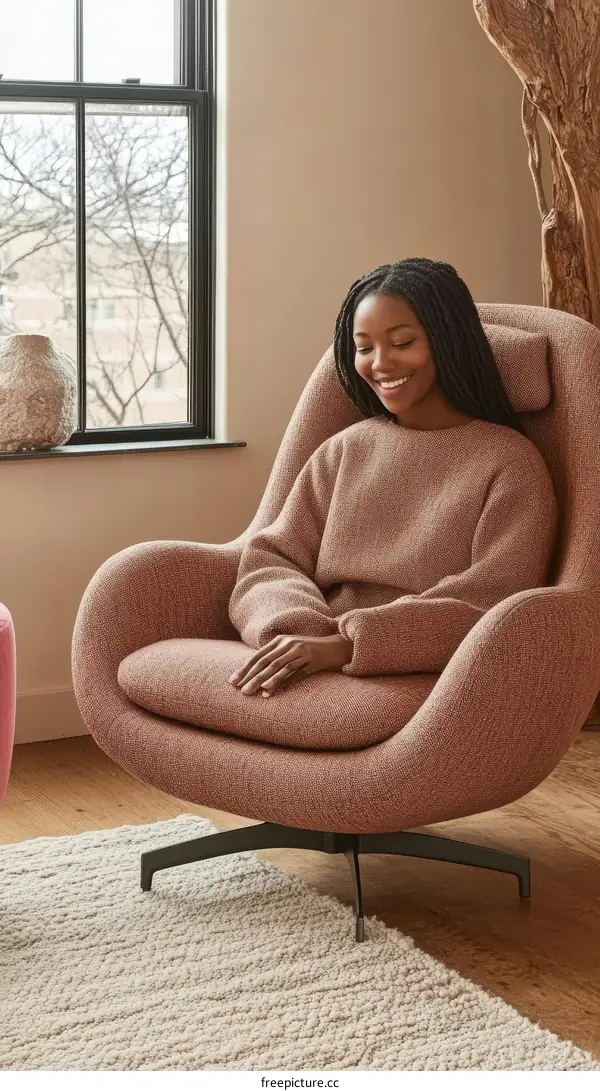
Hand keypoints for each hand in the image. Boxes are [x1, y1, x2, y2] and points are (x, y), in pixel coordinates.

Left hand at [228, 633, 352, 696]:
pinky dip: (284, 683)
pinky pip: (296, 674)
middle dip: (252, 677)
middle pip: (267, 662)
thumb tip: (255, 673)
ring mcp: (302, 652)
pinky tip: (274, 693)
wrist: (338, 646)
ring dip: (266, 681)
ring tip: (255, 693)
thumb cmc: (310, 650)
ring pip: (280, 668)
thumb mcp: (291, 649)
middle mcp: (289, 644)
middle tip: (242, 691)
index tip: (233, 681)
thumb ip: (275, 657)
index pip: (258, 656)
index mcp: (280, 640)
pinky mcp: (313, 661)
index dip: (245, 669)